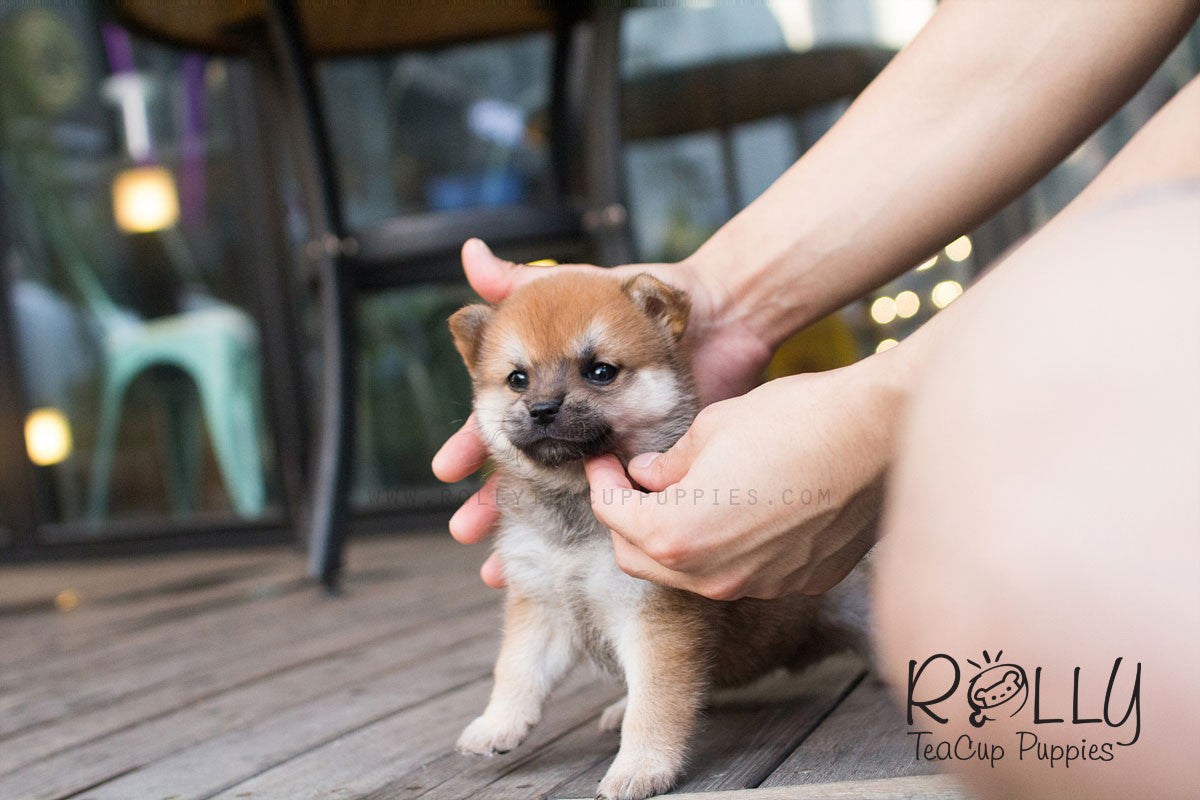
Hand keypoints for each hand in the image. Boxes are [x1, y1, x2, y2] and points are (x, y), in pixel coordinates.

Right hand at [432, 239, 773, 586]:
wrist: (712, 312)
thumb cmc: (641, 292)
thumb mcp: (574, 285)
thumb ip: (522, 278)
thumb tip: (468, 255)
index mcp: (547, 382)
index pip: (500, 422)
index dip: (469, 446)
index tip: (446, 472)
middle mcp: (570, 418)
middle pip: (519, 467)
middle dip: (488, 501)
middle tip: (463, 533)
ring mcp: (605, 442)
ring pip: (559, 493)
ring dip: (528, 527)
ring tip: (500, 566)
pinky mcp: (643, 458)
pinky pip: (615, 500)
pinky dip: (593, 530)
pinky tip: (574, 560)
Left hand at [584, 358, 904, 598]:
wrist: (880, 431)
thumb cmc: (794, 418)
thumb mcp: (712, 427)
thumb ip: (669, 464)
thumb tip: (648, 477)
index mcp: (679, 533)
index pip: (614, 518)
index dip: (602, 485)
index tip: (603, 463)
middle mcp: (716, 575)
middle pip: (644, 559)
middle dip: (630, 520)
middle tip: (633, 482)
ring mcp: (762, 585)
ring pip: (696, 571)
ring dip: (680, 537)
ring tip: (688, 491)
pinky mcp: (802, 581)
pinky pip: (748, 571)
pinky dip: (732, 546)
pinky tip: (748, 506)